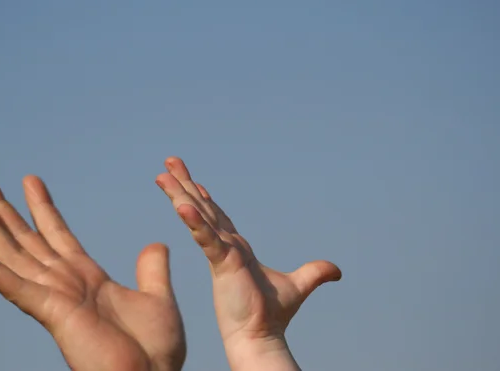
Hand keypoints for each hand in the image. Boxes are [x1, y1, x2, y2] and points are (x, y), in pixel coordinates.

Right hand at [0, 170, 185, 370]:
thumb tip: (155, 244)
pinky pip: (14, 287)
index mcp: (87, 278)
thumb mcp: (157, 297)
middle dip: (1, 208)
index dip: (41, 207)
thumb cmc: (154, 349)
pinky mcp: (52, 315)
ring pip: (11, 253)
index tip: (29, 180)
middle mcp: (65, 284)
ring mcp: (54, 298)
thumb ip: (152, 270)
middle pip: (24, 237)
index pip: (57, 234)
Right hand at [156, 157, 341, 370]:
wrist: (262, 336)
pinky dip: (195, 221)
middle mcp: (224, 246)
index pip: (218, 216)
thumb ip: (315, 273)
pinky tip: (182, 205)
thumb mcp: (299, 286)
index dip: (205, 198)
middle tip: (170, 162)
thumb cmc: (272, 315)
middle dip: (184, 185)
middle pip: (202, 208)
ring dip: (180, 195)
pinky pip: (206, 238)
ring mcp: (221, 253)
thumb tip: (337, 271)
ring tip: (162, 175)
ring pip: (197, 216)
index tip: (194, 181)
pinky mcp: (222, 263)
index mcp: (236, 249)